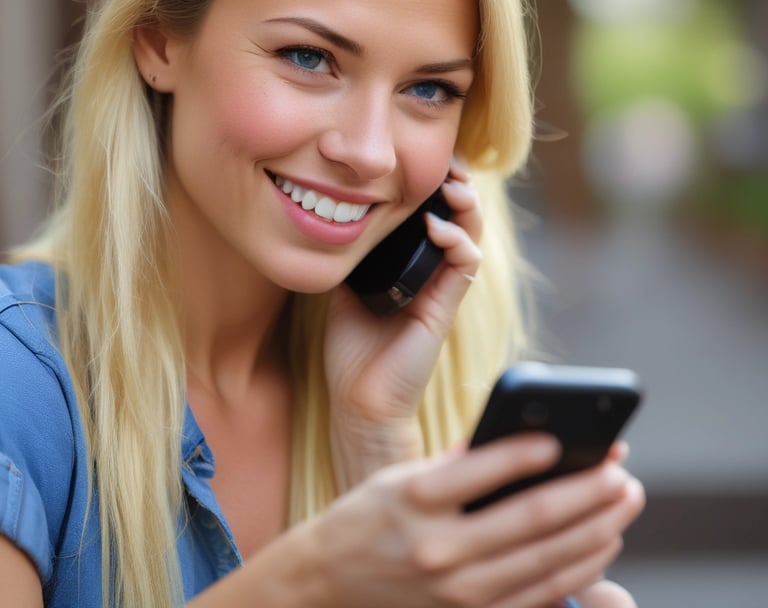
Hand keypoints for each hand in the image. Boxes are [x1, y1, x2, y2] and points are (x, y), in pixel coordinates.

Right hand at [302, 434, 644, 607]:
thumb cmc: (368, 518)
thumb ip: (458, 461)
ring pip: (547, 559)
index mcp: (417, 500)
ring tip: (623, 502)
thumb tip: (519, 439)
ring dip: (595, 529)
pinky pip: (539, 594)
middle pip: (533, 518)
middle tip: (622, 473)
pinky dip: (578, 569)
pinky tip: (601, 543)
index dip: (532, 452)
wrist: (328, 584)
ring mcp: (458, 591)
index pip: (486, 468)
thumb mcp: (401, 477)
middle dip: (587, 493)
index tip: (567, 436)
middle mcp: (439, 548)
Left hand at [324, 161, 481, 486]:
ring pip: (471, 235)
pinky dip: (456, 241)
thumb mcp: (344, 287)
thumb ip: (351, 254)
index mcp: (412, 266)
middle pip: (460, 218)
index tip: (423, 163)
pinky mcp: (445, 306)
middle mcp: (433, 273)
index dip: (435, 187)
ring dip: (467, 207)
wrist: (359, 400)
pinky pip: (465, 265)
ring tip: (453, 187)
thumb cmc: (352, 349)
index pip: (434, 215)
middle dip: (458, 186)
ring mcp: (442, 289)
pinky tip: (437, 229)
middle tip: (449, 165)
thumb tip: (335, 217)